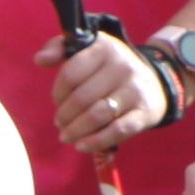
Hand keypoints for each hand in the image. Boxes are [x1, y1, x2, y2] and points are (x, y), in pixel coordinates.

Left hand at [45, 29, 170, 160]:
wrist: (155, 82)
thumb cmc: (110, 67)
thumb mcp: (88, 49)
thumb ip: (60, 48)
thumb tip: (39, 59)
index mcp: (105, 49)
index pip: (70, 74)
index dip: (57, 93)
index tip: (57, 101)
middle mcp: (123, 66)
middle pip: (81, 98)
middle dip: (65, 116)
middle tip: (60, 124)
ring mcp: (135, 90)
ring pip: (97, 115)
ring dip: (76, 130)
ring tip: (67, 136)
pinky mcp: (145, 112)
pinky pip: (117, 130)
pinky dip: (96, 141)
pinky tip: (82, 146)